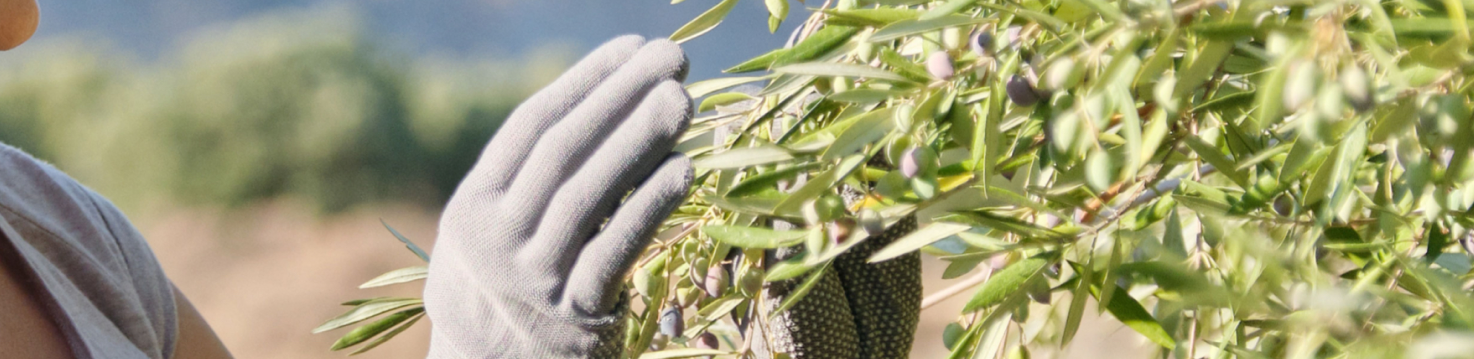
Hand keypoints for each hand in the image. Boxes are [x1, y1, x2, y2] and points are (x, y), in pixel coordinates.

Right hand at [423, 35, 692, 357]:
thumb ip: (535, 176)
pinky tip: (684, 169)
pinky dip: (649, 206)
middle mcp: (494, 239)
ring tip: (682, 98)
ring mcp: (532, 278)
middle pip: (562, 153)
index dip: (585, 82)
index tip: (632, 46)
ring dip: (639, 141)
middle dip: (620, 98)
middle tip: (671, 58)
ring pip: (588, 195)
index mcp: (473, 206)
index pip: (530, 127)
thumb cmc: (509, 282)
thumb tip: (614, 98)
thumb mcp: (499, 228)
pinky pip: (615, 250)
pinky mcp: (574, 314)